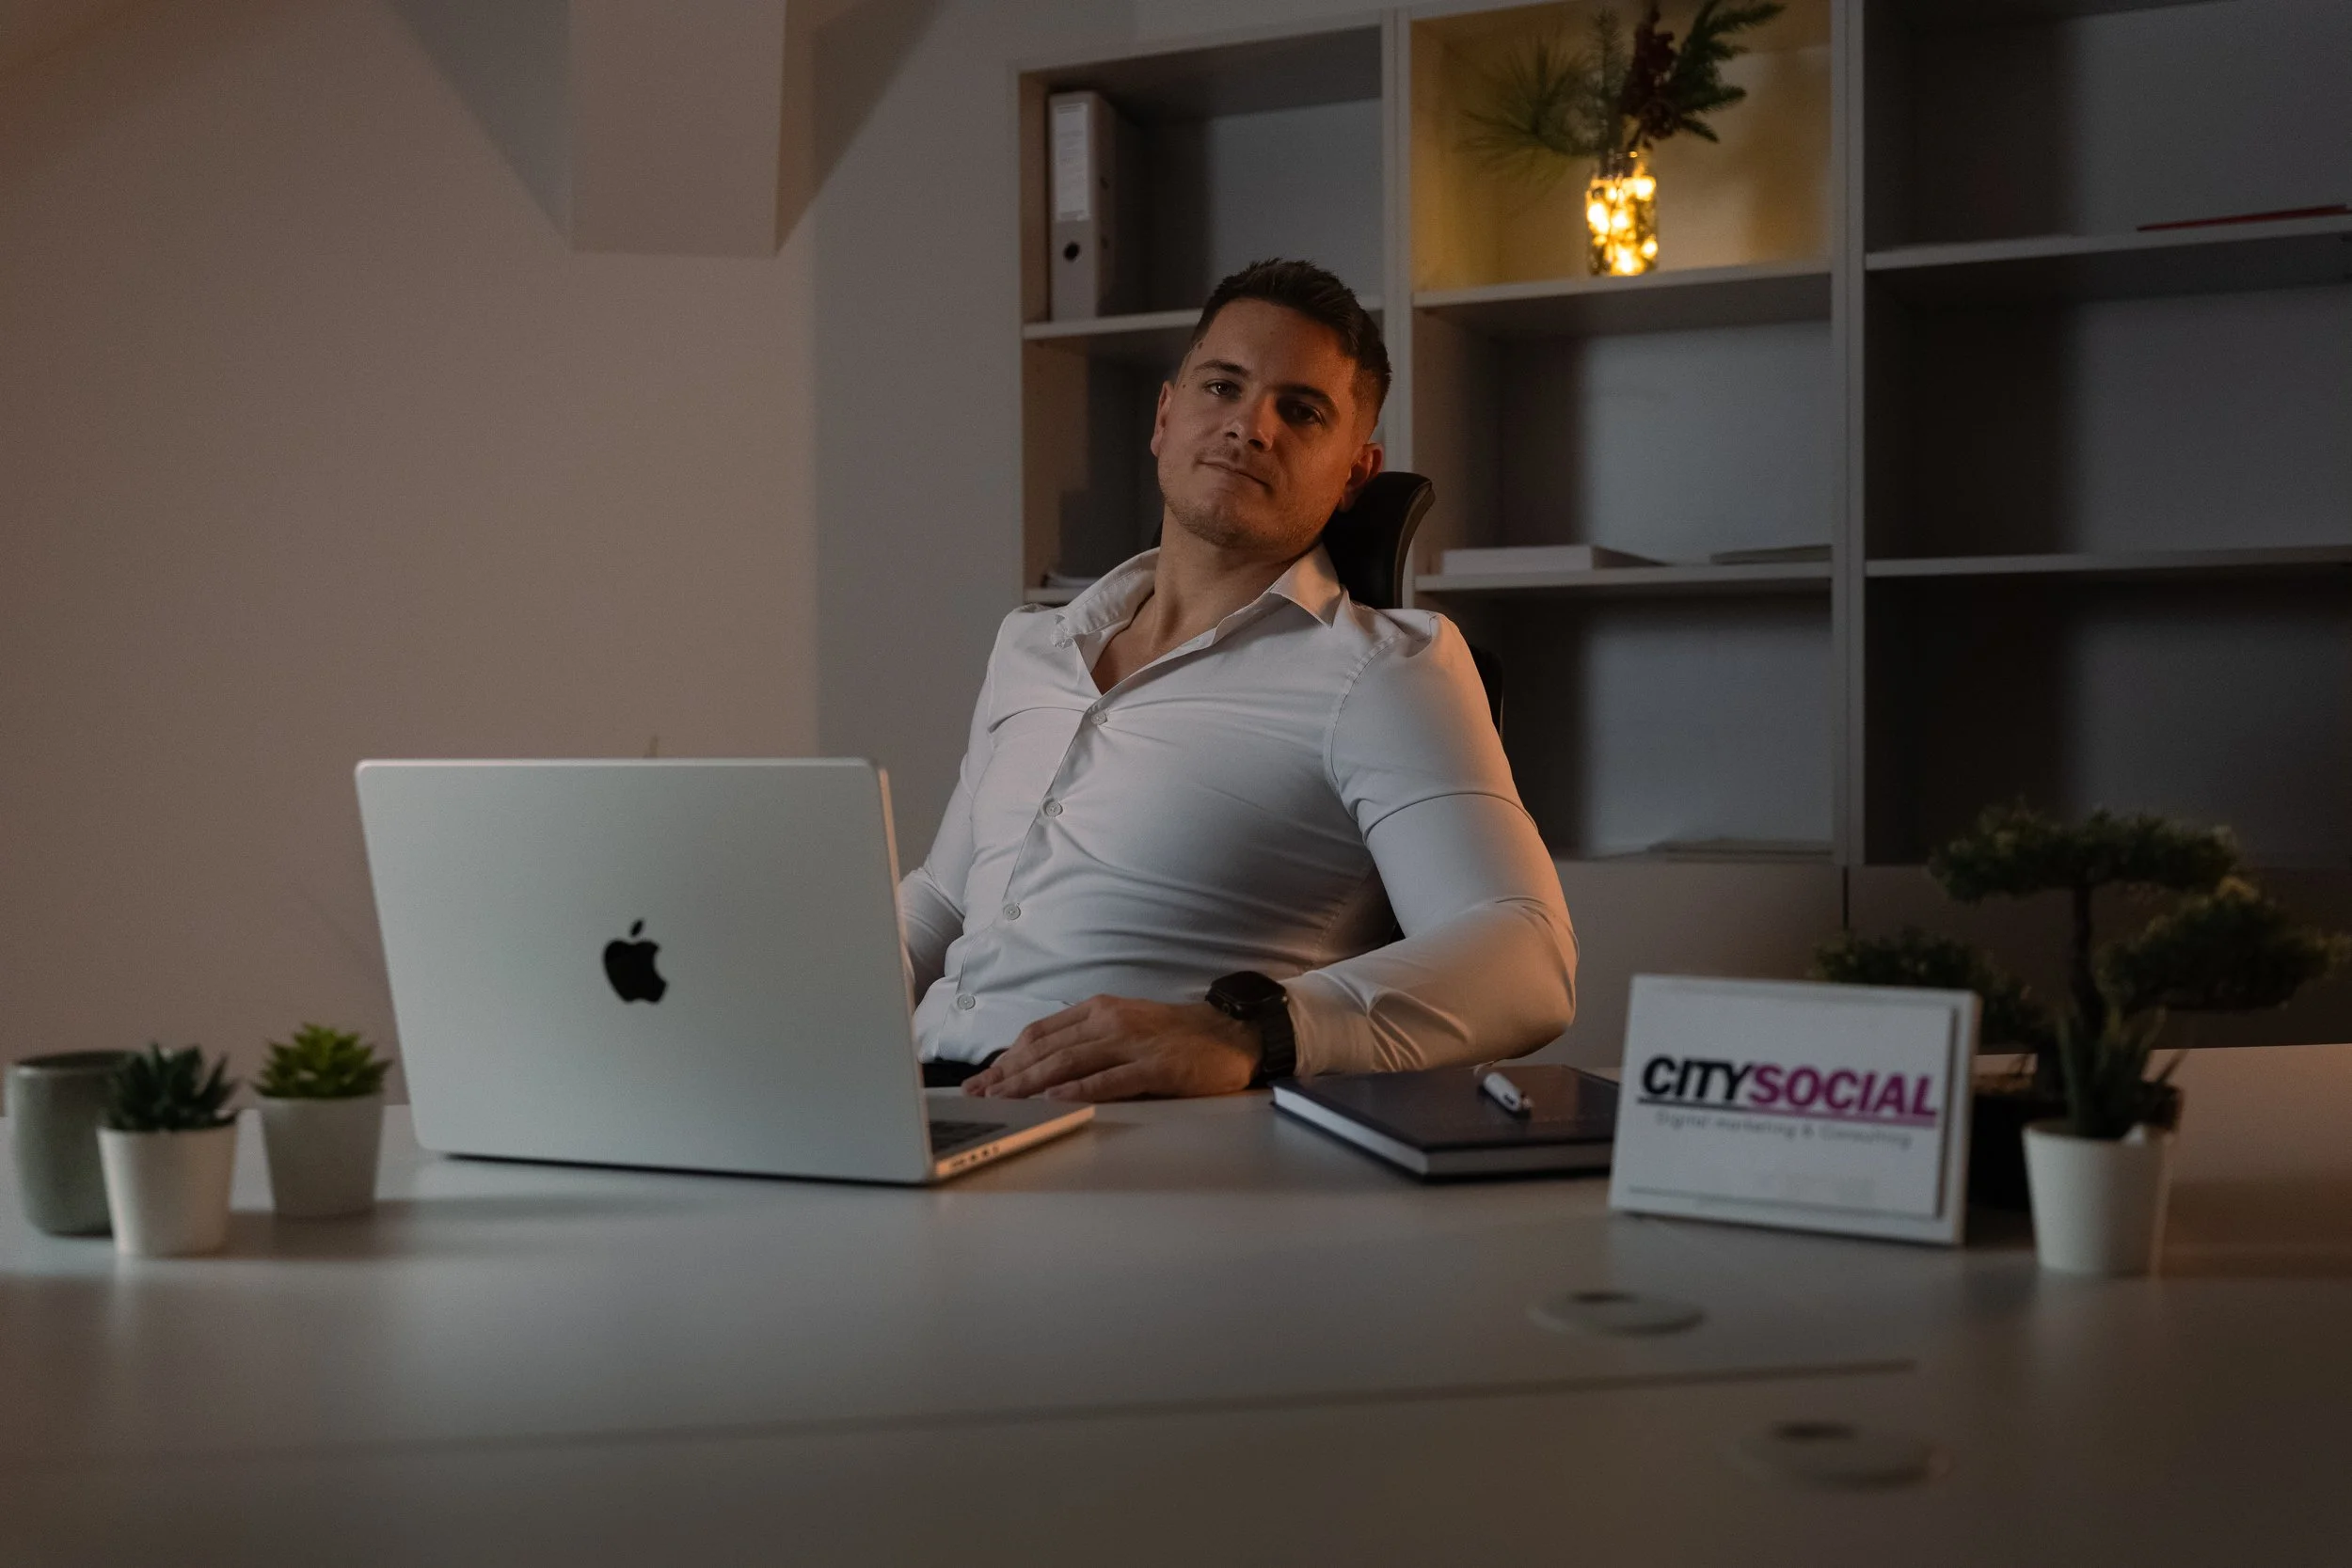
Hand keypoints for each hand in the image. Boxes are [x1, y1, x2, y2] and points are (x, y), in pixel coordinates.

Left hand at [963, 996, 1258, 1101]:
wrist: (1230, 1033)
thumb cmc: (1174, 1036)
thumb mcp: (1123, 1027)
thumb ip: (1085, 1041)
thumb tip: (1040, 1066)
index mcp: (1098, 1011)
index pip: (1040, 1034)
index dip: (1007, 1057)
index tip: (982, 1078)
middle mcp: (1109, 1022)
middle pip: (1047, 1050)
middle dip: (1007, 1074)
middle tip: (977, 1095)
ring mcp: (1132, 1043)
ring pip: (1069, 1063)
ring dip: (1030, 1083)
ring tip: (1002, 1100)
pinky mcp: (1155, 1066)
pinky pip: (1110, 1079)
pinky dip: (1079, 1090)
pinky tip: (1055, 1100)